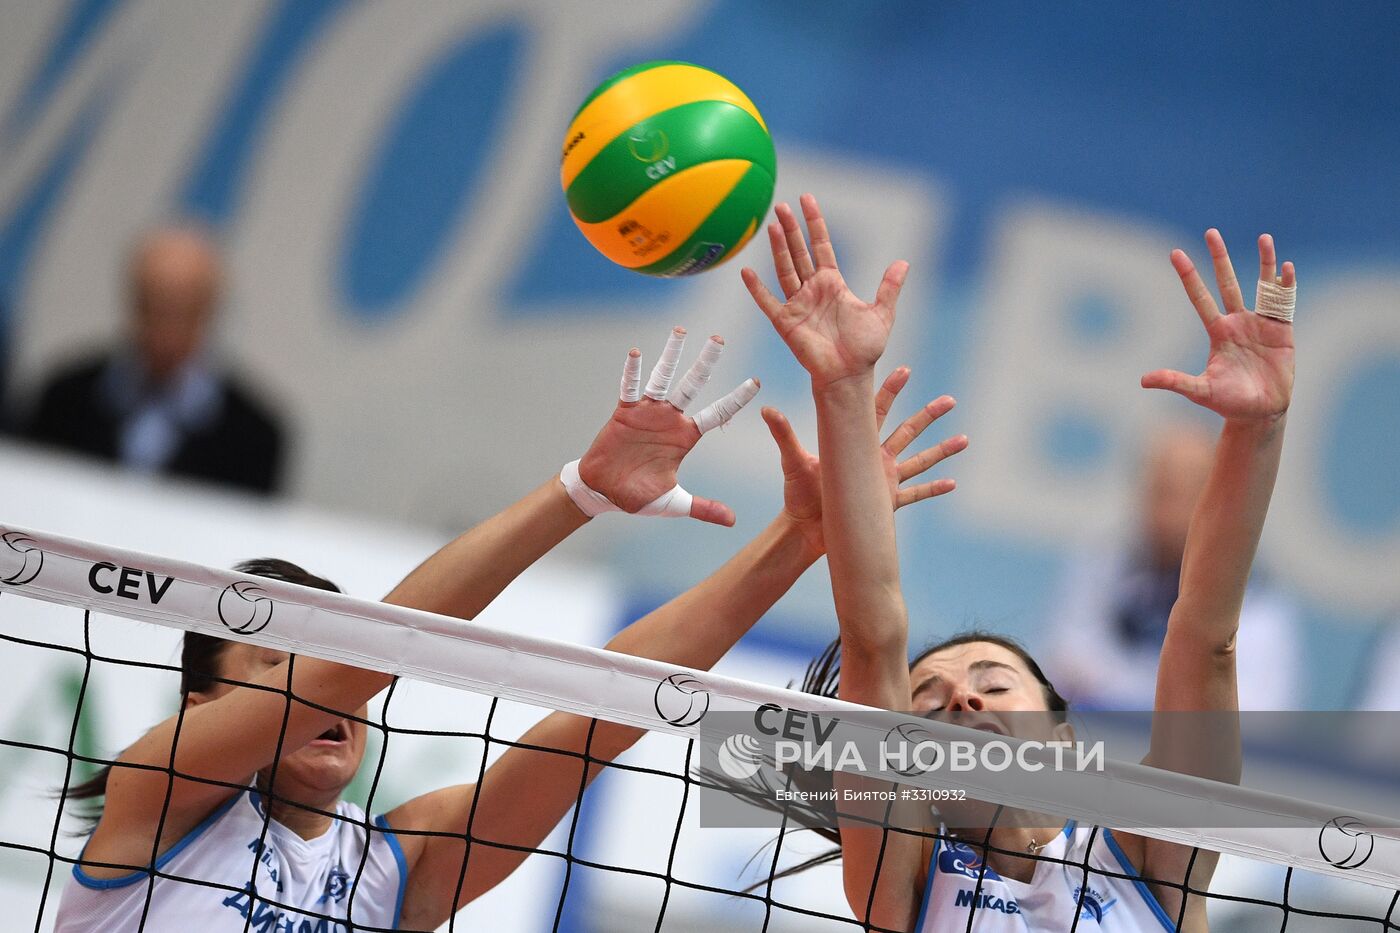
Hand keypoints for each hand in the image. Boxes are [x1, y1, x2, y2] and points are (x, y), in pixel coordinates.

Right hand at [573, 327, 758, 525]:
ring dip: (671, 355)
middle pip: (693, 385)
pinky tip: (637, 352)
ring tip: (681, 330)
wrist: (603, 493)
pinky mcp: (624, 412)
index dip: (736, 399)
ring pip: (663, 377)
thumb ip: (702, 508)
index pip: (717, 414)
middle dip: (706, 362)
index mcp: (686, 437)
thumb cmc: (638, 496)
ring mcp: (648, 412)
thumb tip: (733, 521)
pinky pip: (630, 388)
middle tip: (720, 338)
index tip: (756, 382)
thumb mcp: (674, 503)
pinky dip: (632, 372)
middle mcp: (670, 419)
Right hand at [741, 193, 908, 388]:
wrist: (849, 375)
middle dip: (791, 229)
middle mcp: (812, 290)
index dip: (814, 223)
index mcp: (833, 284)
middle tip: (781, 206)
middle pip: (798, 252)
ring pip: (785, 269)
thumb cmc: (864, 349)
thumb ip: (889, 288)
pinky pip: (768, 302)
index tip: (807, 199)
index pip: (821, 246)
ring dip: (778, 249)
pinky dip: (757, 289)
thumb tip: (903, 262)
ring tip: (771, 226)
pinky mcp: (786, 322)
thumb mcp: (881, 313)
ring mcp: (797, 304)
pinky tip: (747, 272)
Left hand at [762, 367, 967, 554]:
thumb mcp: (792, 462)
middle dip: (928, 415)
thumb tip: (767, 408)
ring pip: (919, 461)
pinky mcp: (886, 503)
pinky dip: (933, 488)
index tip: (906, 370)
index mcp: (854, 445)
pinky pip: (915, 494)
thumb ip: (784, 435)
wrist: (804, 530)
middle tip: (950, 400)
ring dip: (941, 450)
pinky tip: (953, 483)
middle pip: (907, 431)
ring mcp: (882, 480)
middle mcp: (872, 459)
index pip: (876, 411)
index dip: (891, 391)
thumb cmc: (797, 495)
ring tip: (964, 439)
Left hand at [1142, 230, 1294, 421]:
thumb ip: (1176, 382)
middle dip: (1220, 258)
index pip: (1200, 298)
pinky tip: (1285, 267)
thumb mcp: (1200, 391)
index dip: (1189, 276)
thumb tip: (1142, 381)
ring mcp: (1261, 324)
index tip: (1175, 253)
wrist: (1261, 412)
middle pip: (1227, 283)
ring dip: (1264, 263)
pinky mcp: (1283, 330)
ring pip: (1261, 286)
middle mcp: (1237, 322)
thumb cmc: (1228, 402)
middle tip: (1211, 232)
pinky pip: (1285, 303)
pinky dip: (1286, 285)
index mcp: (1217, 332)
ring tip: (1264, 237)